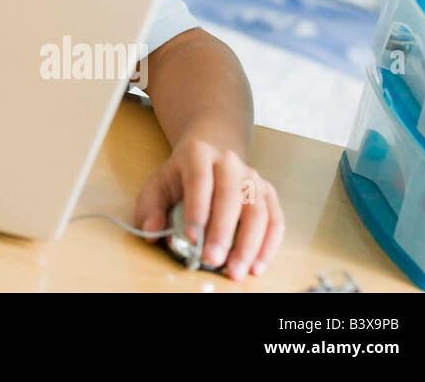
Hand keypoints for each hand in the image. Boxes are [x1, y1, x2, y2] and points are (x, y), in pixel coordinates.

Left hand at [133, 135, 284, 279]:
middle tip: (213, 260)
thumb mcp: (157, 186)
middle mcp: (229, 162)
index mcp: (198, 154)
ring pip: (257, 210)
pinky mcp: (268, 193)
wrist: (208, 157)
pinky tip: (257, 265)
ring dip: (249, 244)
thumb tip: (151, 232)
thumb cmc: (180, 177)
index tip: (192, 239)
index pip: (199, 180)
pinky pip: (275, 220)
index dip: (197, 209)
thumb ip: (149, 209)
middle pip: (231, 196)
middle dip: (222, 232)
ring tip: (236, 270)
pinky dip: (268, 245)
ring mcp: (252, 177)